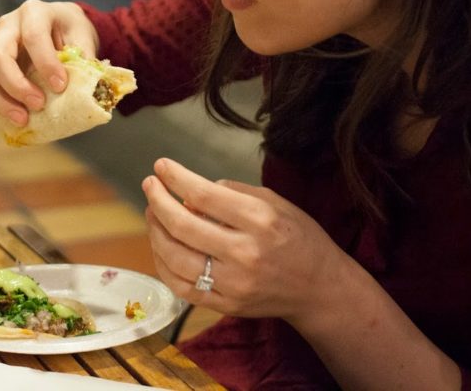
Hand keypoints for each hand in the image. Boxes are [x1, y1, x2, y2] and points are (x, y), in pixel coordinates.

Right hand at [0, 0, 97, 126]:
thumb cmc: (70, 31)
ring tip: (23, 119)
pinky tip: (15, 117)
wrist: (59, 26)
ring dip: (2, 100)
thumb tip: (85, 88)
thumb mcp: (83, 37)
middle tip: (38, 105)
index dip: (45, 63)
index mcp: (34, 12)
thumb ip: (83, 59)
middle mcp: (7, 25)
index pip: (34, 36)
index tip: (60, 87)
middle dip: (17, 85)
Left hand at [142, 158, 351, 324]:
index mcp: (259, 220)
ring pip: (174, 257)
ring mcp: (234, 283)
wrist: (321, 289)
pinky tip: (161, 245)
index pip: (203, 194)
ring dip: (155, 231)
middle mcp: (245, 253)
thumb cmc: (299, 238)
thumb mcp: (275, 202)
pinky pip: (181, 285)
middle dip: (158, 200)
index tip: (161, 166)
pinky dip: (163, 264)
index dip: (175, 177)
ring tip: (152, 213)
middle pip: (183, 224)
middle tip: (149, 185)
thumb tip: (191, 192)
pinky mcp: (227, 304)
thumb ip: (233, 192)